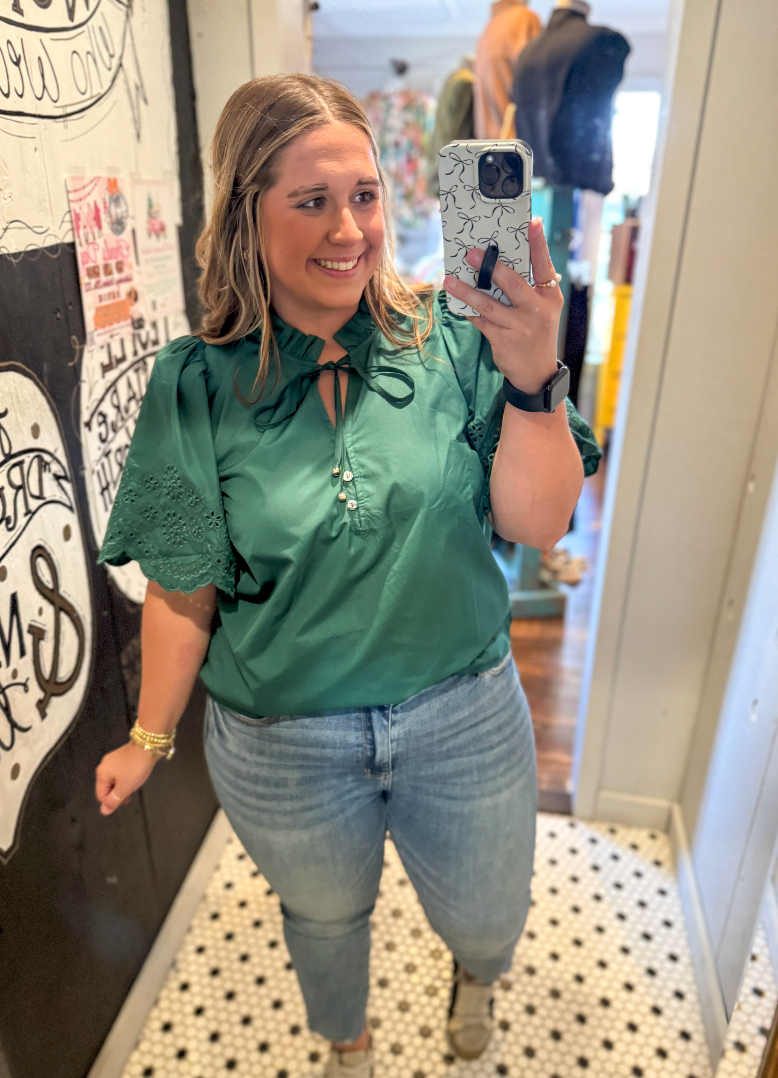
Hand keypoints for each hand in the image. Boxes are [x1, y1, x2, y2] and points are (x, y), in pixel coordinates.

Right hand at [95, 741, 157, 815]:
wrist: (148, 745)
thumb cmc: (135, 767)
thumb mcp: (124, 788)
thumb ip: (113, 801)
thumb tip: (104, 811)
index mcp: (101, 774)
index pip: (101, 796)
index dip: (112, 801)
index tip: (125, 799)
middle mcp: (104, 765)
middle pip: (107, 788)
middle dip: (118, 793)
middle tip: (131, 792)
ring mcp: (113, 759)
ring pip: (115, 780)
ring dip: (124, 785)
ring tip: (135, 783)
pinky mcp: (122, 756)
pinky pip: (121, 772)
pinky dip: (127, 777)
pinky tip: (136, 775)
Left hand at [443, 218, 562, 393]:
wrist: (536, 372)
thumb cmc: (536, 332)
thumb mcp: (542, 308)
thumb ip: (529, 287)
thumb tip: (499, 262)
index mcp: (549, 297)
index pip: (545, 266)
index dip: (539, 244)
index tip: (533, 223)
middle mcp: (537, 310)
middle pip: (513, 284)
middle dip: (492, 268)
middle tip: (472, 254)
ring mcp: (520, 327)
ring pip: (489, 306)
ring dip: (467, 292)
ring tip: (450, 281)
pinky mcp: (503, 341)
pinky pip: (480, 321)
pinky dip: (467, 310)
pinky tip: (455, 301)